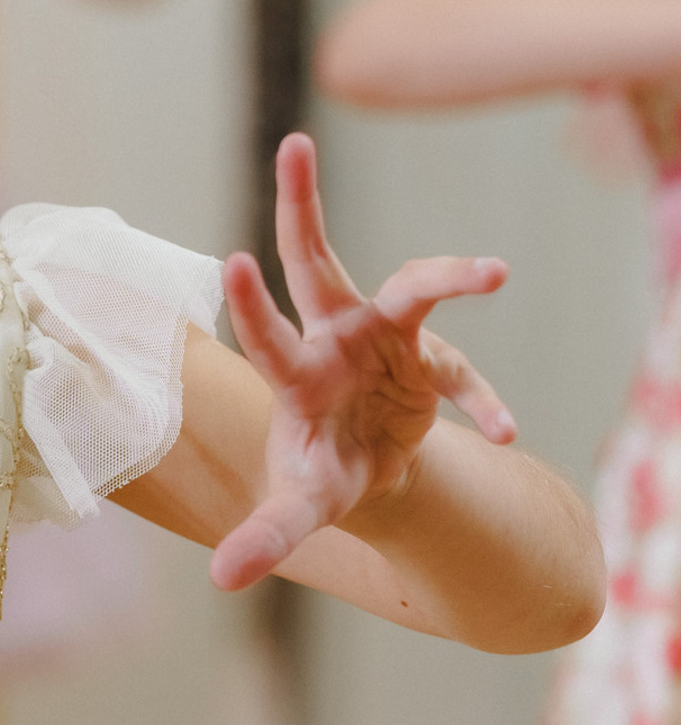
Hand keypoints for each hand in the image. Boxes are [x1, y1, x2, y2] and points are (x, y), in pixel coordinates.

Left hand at [215, 133, 514, 590]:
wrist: (366, 475)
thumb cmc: (318, 478)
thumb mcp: (298, 511)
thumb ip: (266, 538)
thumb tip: (221, 581)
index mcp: (292, 373)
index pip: (265, 333)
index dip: (251, 303)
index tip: (232, 260)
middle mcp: (332, 340)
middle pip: (316, 261)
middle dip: (302, 204)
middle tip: (292, 143)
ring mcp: (383, 343)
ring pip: (412, 289)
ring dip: (448, 276)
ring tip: (491, 272)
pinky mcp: (432, 360)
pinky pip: (466, 372)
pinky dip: (485, 402)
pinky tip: (503, 436)